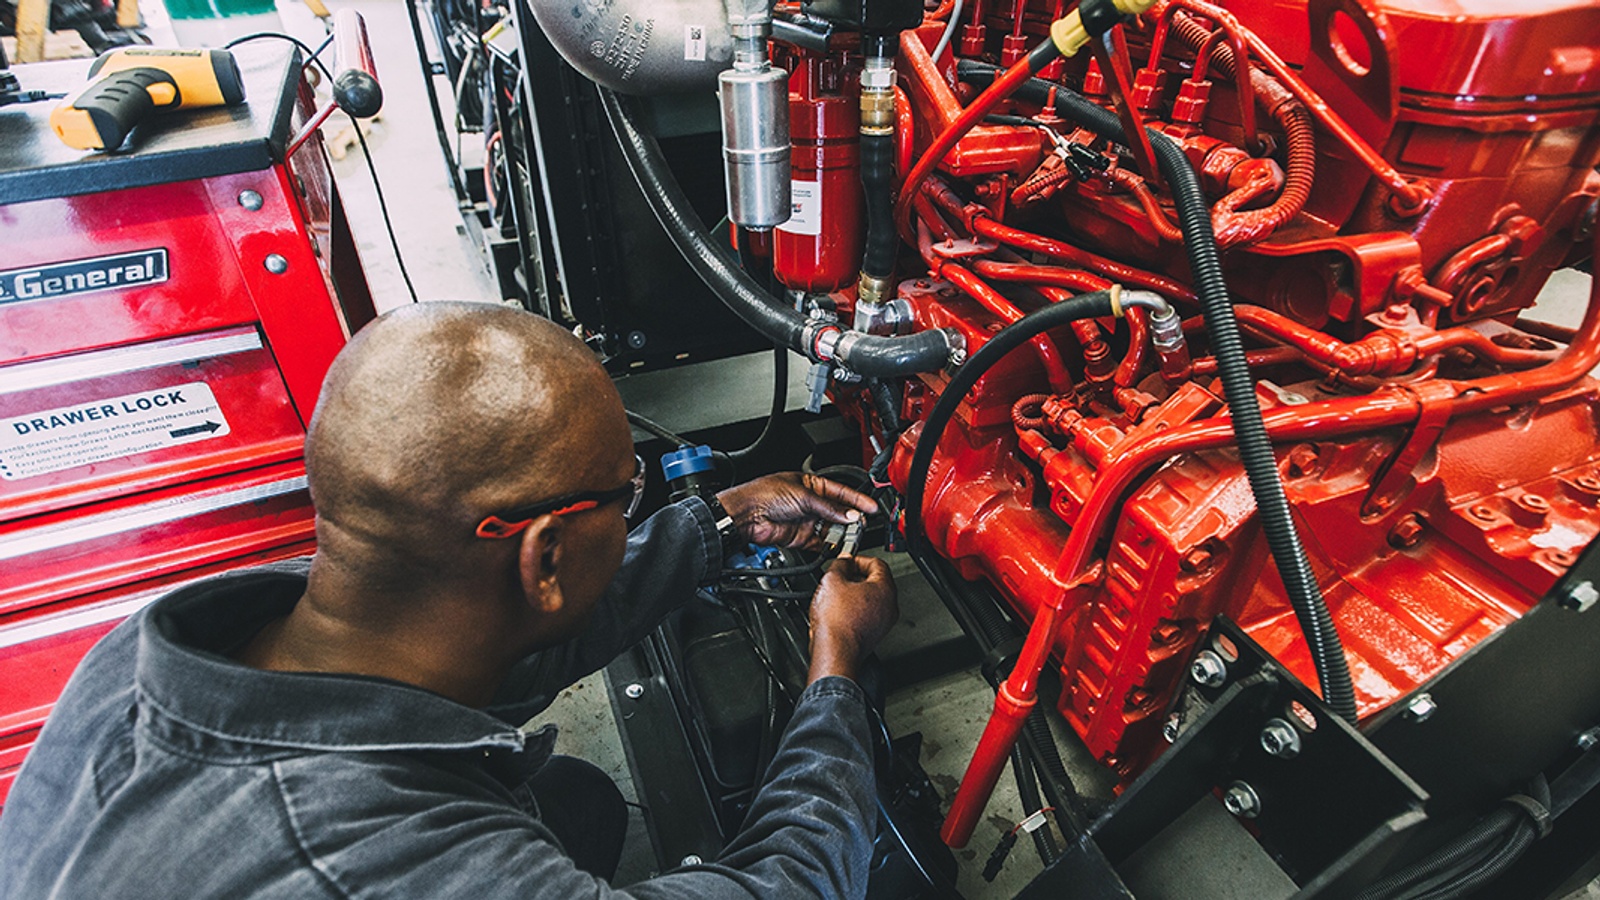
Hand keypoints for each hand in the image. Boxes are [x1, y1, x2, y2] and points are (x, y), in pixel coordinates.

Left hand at [716, 473, 877, 549]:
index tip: (871, 506)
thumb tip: (850, 514)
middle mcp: (810, 503)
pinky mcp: (800, 538)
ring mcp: (805, 521)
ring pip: (830, 530)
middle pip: (838, 513)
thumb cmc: (765, 494)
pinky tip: (836, 548)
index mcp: (812, 485)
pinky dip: (828, 547)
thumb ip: (829, 508)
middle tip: (861, 525)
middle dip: (850, 520)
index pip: (841, 492)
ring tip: (850, 538)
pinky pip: (819, 544)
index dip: (857, 499)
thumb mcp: (804, 496)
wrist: (746, 514)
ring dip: (841, 535)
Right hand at [808, 555, 897, 683]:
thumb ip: (840, 564)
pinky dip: (853, 609)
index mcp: (885, 589)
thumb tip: (843, 561)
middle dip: (855, 576)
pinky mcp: (873, 634)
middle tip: (839, 576)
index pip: (877, 563)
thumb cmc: (837, 622)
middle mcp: (889, 606)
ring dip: (853, 593)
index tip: (846, 561)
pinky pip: (865, 614)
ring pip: (869, 599)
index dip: (858, 559)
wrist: (834, 651)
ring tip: (835, 594)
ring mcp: (883, 622)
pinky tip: (837, 611)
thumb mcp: (831, 580)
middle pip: (875, 581)